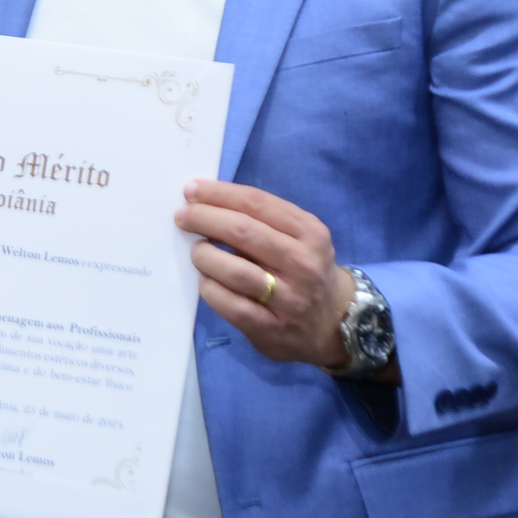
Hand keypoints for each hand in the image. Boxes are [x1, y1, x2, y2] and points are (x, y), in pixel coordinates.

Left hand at [175, 180, 351, 368]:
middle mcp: (303, 263)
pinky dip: (210, 288)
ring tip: (197, 251)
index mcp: (310, 233)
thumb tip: (208, 201)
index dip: (220, 194)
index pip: (257, 203)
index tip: (192, 190)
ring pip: (235, 271)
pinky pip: (230, 305)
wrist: (334, 322)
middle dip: (205, 218)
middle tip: (183, 216)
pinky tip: (205, 280)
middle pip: (243, 232)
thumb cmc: (305, 269)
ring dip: (206, 255)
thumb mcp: (300, 238)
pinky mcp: (271, 328)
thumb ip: (264, 220)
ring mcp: (289, 299)